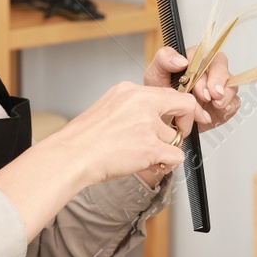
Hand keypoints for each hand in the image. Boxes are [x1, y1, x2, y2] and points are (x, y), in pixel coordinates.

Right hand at [46, 80, 199, 190]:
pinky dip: (169, 163)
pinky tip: (154, 165)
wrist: (72, 156)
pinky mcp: (150, 146)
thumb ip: (132, 110)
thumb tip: (150, 121)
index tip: (181, 117)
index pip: (168, 92)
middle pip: (184, 106)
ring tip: (147, 157)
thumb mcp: (108, 109)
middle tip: (177, 136)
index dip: (178, 108)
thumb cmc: (83, 139)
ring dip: (166, 149)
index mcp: (129, 91)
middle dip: (184, 124)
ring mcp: (147, 124)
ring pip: (176, 137)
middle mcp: (141, 103)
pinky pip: (177, 155)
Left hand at [143, 44, 241, 131]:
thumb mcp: (155, 74)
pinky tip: (220, 110)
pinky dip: (229, 105)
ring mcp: (218, 86)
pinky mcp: (224, 102)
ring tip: (215, 104)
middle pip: (220, 66)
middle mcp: (208, 71)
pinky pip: (234, 101)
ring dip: (225, 93)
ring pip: (230, 82)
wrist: (164, 120)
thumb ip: (164, 60)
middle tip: (208, 95)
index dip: (202, 68)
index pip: (203, 54)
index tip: (195, 83)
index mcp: (193, 60)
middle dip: (216, 81)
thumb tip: (181, 60)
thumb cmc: (160, 95)